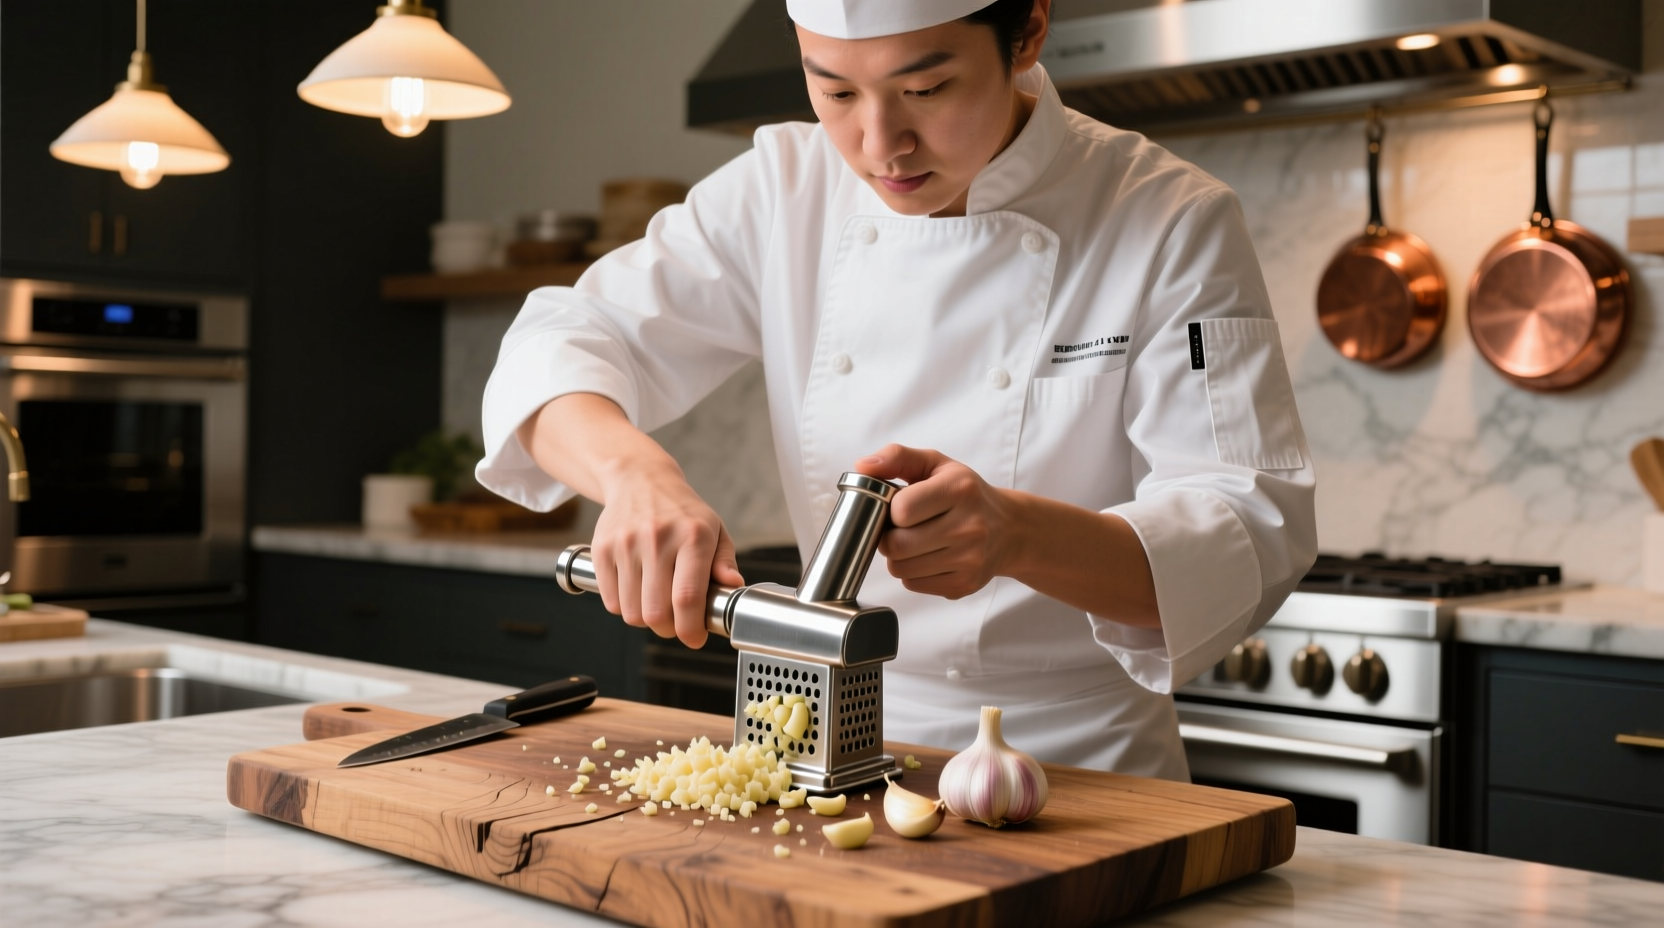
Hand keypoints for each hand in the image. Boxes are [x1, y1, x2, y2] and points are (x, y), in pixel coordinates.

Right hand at [589, 459, 743, 648]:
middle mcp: (658, 538)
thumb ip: (724, 562)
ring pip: (631, 612)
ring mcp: (626, 544)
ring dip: (646, 620)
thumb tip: (733, 587)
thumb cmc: (681, 512)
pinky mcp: (602, 550)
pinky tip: (636, 591)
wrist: (639, 480)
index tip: (695, 639)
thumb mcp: (714, 529)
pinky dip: (624, 607)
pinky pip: (611, 601)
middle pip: (657, 612)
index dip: (691, 628)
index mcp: (693, 535)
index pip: (688, 596)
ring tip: (656, 604)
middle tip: (676, 623)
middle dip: (669, 629)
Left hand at [853, 444, 1014, 599]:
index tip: (901, 507)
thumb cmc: (967, 494)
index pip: (901, 510)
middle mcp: (969, 526)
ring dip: (899, 556)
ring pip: (901, 568)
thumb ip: (897, 458)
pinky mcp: (963, 585)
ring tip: (916, 541)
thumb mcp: (936, 464)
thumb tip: (862, 466)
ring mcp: (968, 560)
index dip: (892, 510)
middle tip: (902, 528)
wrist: (1011, 529)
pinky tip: (929, 557)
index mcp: (960, 490)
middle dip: (890, 536)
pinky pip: (913, 584)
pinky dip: (912, 572)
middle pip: (896, 545)